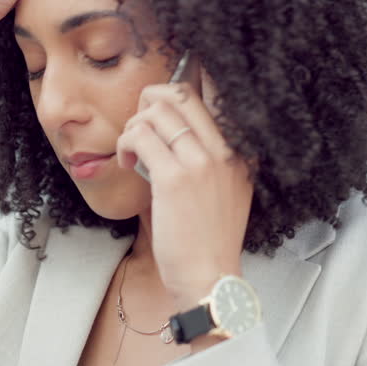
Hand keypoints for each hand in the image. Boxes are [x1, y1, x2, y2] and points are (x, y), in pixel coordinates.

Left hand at [115, 68, 256, 300]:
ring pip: (156, 112)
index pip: (214, 95)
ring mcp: (201, 162)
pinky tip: (127, 162)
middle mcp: (225, 151)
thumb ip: (208, 160)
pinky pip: (140, 137)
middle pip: (181, 94)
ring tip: (132, 152)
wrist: (210, 278)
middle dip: (150, 100)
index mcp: (240, 153)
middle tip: (140, 126)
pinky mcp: (174, 179)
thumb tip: (170, 130)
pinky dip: (126, 143)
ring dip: (134, 127)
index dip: (180, 87)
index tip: (160, 100)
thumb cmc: (208, 241)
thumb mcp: (225, 192)